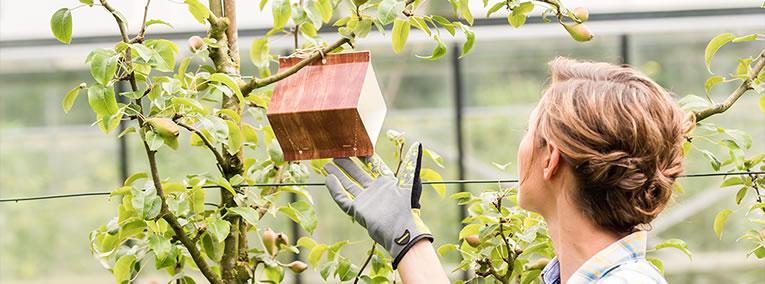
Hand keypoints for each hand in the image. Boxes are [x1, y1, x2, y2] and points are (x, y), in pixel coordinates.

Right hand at [323, 143, 431, 268]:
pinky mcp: (358, 211)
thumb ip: (412, 163)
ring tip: (328, 164)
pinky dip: (335, 190)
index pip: (373, 165)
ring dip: (338, 175)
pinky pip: (343, 199)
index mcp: (387, 182)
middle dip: (348, 164)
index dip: (365, 156)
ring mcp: (365, 201)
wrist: (400, 230)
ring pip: (349, 184)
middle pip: (358, 174)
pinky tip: (328, 179)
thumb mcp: (409, 182)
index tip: (355, 146)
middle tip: (337, 154)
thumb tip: (417, 145)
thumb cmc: (407, 207)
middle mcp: (375, 190)